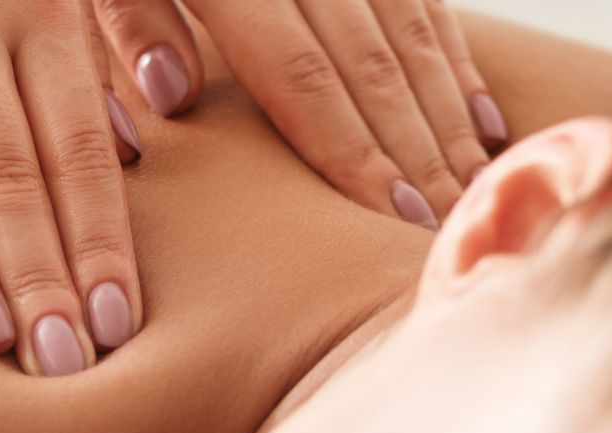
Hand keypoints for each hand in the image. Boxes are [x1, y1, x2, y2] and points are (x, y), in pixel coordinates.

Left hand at [94, 0, 508, 228]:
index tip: (389, 215)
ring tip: (469, 192)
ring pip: (408, 33)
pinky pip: (423, 2)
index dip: (349, 148)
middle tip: (442, 230)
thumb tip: (173, 94)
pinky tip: (482, 122)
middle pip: (368, 62)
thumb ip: (129, 22)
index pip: (299, 71)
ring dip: (444, 116)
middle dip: (413, 151)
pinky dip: (455, 63)